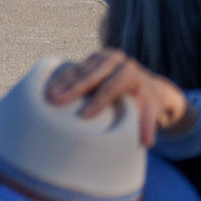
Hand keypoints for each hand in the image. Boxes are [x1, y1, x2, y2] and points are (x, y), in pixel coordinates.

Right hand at [48, 48, 188, 144]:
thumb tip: (147, 143)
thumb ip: (148, 125)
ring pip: (79, 70)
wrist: (146, 83)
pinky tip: (49, 88)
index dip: (98, 101)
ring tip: (49, 95)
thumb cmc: (147, 102)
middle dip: (73, 89)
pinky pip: (74, 68)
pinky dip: (61, 78)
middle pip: (92, 75)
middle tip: (56, 101)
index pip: (112, 87)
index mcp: (131, 72)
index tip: (83, 116)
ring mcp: (102, 56)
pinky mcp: (91, 58)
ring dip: (62, 83)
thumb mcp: (151, 112)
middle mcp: (116, 60)